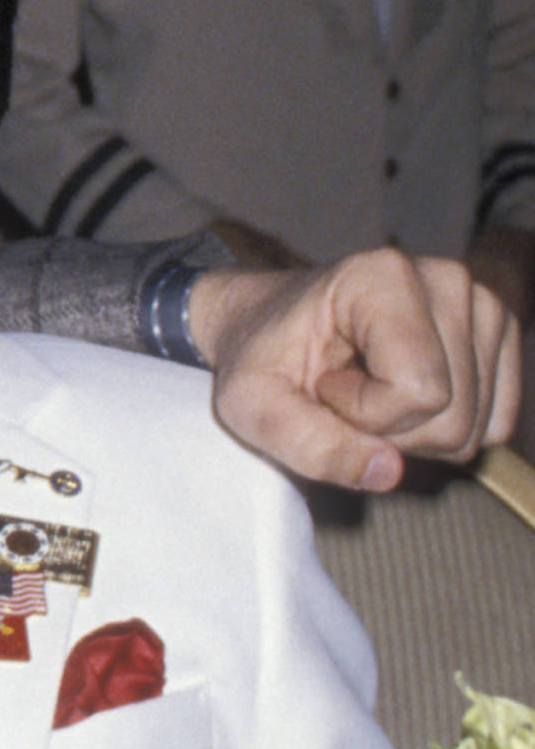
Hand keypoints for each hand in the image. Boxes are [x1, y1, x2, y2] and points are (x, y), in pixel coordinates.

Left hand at [192, 247, 520, 489]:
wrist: (267, 325)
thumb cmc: (258, 358)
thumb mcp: (250, 406)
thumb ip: (310, 443)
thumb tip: (389, 472)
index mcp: (382, 277)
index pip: (417, 391)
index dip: (362, 414)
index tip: (323, 384)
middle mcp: (446, 280)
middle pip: (453, 416)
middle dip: (388, 430)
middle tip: (342, 393)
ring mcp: (481, 307)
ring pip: (474, 429)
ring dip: (412, 433)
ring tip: (366, 390)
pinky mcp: (498, 338)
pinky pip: (493, 427)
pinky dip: (442, 430)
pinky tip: (399, 397)